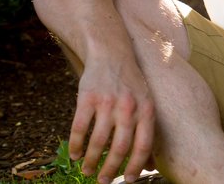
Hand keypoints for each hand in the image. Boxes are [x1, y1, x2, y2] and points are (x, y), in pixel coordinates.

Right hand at [69, 55, 154, 183]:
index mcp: (146, 109)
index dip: (135, 166)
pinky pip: (79, 128)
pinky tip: (75, 155)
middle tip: (104, 181)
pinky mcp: (88, 97)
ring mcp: (107, 102)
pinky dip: (76, 145)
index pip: (143, 145)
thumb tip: (148, 163)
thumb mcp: (146, 101)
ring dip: (92, 161)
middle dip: (111, 169)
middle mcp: (129, 107)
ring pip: (98, 141)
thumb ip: (145, 128)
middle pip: (120, 147)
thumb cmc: (131, 83)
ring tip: (88, 171)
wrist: (112, 52)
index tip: (127, 180)